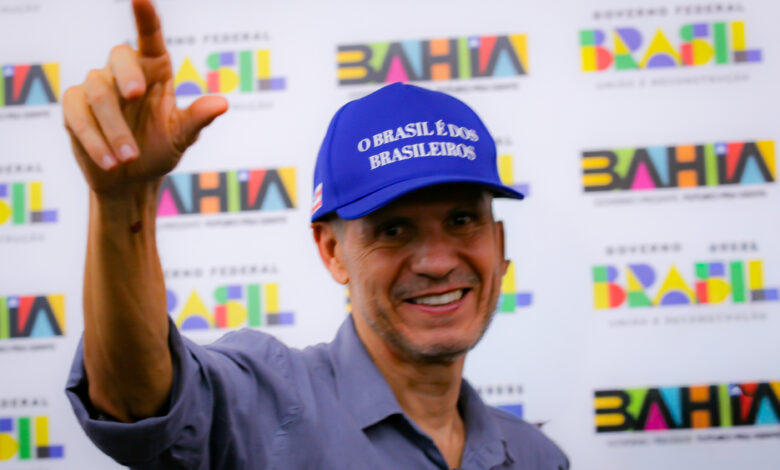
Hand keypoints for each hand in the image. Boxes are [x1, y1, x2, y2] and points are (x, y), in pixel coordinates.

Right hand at [63, 0, 227, 196]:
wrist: (131, 180)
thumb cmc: (159, 150)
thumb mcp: (181, 136)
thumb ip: (198, 118)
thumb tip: (222, 103)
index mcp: (155, 71)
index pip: (151, 38)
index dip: (146, 17)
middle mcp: (125, 73)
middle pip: (119, 56)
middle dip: (126, 73)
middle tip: (135, 95)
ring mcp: (96, 88)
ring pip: (98, 93)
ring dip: (115, 128)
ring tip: (130, 157)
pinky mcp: (74, 109)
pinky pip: (78, 115)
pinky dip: (95, 141)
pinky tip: (111, 162)